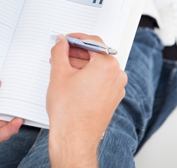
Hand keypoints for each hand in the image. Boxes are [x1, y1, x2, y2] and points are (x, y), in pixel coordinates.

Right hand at [47, 34, 126, 167]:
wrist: (74, 137)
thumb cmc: (68, 110)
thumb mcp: (59, 73)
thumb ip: (59, 51)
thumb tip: (61, 42)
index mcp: (108, 65)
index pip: (93, 42)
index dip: (76, 38)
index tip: (65, 39)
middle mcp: (117, 76)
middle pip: (96, 55)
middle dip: (76, 53)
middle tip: (59, 53)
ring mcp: (116, 89)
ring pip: (97, 69)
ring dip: (80, 65)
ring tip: (61, 68)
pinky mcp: (111, 100)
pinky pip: (100, 81)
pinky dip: (86, 77)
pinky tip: (70, 81)